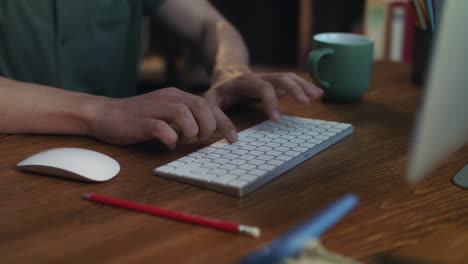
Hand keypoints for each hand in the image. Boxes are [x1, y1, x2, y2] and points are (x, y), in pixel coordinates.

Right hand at [87, 87, 237, 147]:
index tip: (233, 138)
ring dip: (191, 131)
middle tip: (203, 140)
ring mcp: (153, 108)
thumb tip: (209, 131)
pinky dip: (170, 139)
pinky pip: (163, 129)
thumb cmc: (137, 118)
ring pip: (184, 114)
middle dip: (210, 127)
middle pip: (201, 106)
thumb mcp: (165, 111)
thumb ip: (185, 116)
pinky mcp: (141, 121)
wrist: (103, 114)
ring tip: (185, 140)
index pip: (208, 104)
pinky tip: (167, 145)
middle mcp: (168, 97)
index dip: (224, 122)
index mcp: (176, 95)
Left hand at [204, 70, 323, 121]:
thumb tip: (233, 139)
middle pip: (280, 77)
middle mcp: (260, 76)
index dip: (271, 101)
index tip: (278, 120)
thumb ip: (218, 119)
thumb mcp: (210, 103)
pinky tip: (318, 93)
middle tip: (306, 103)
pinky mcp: (277, 82)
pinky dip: (306, 86)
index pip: (261, 87)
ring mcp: (270, 78)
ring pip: (289, 77)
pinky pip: (293, 81)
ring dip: (304, 86)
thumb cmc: (218, 93)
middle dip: (294, 89)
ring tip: (318, 95)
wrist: (226, 76)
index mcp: (243, 81)